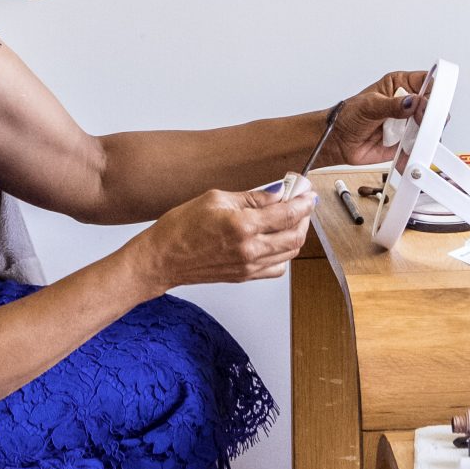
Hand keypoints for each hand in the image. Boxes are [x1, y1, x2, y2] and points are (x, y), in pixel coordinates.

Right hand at [140, 183, 315, 291]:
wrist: (162, 258)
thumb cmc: (180, 228)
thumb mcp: (215, 199)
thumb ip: (251, 198)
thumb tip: (276, 194)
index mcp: (243, 226)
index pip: (287, 213)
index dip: (303, 201)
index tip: (307, 192)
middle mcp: (250, 249)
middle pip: (295, 235)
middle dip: (304, 216)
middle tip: (302, 202)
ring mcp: (249, 266)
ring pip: (290, 253)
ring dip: (296, 234)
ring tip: (291, 218)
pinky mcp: (244, 276)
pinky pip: (277, 268)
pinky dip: (284, 254)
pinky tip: (276, 240)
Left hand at [327, 70, 437, 167]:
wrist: (338, 141)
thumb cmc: (348, 116)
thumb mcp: (369, 106)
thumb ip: (393, 105)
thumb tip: (412, 102)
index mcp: (399, 84)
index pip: (426, 82)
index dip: (432, 91)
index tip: (430, 102)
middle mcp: (407, 103)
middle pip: (433, 106)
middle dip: (430, 115)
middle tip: (420, 121)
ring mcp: (408, 123)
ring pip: (430, 127)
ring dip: (425, 134)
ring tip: (413, 137)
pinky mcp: (407, 141)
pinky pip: (419, 145)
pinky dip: (417, 149)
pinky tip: (410, 150)